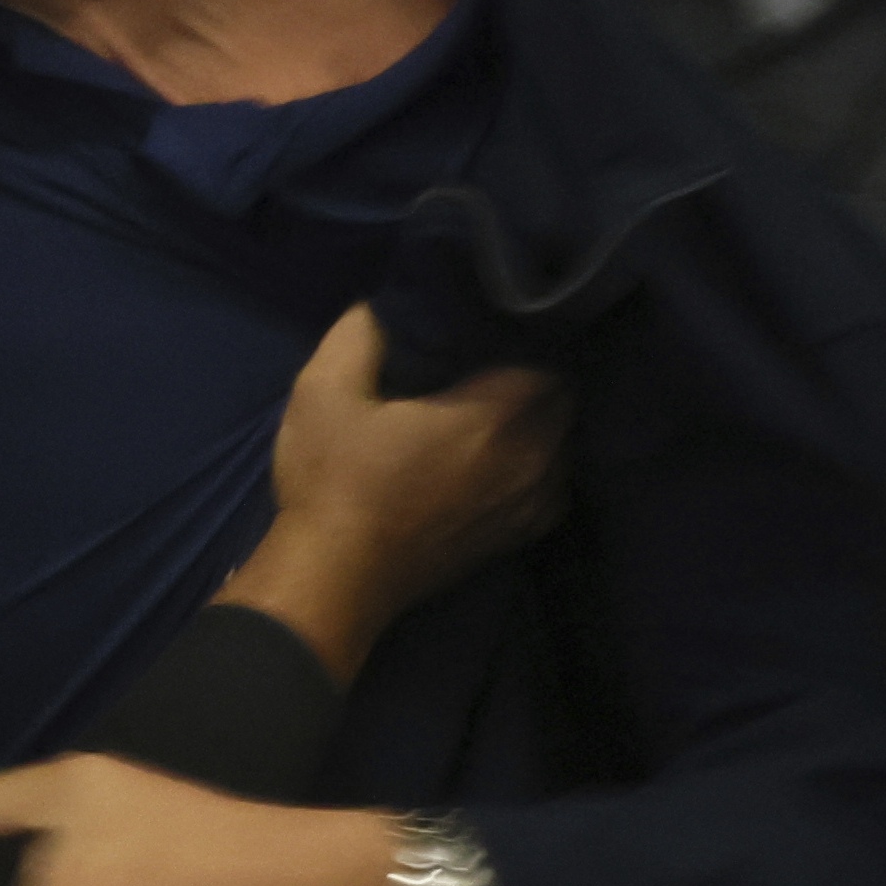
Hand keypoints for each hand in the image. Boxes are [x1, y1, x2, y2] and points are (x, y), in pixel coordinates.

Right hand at [223, 306, 564, 675]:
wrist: (332, 579)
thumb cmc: (332, 483)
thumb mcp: (322, 393)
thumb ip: (358, 334)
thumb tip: (382, 306)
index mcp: (494, 415)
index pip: (548, 361)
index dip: (525, 341)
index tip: (492, 333)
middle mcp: (529, 457)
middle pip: (563, 402)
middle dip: (536, 381)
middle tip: (493, 367)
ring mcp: (529, 503)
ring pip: (563, 446)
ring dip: (540, 427)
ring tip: (500, 414)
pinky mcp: (518, 536)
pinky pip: (554, 488)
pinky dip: (540, 469)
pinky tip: (505, 463)